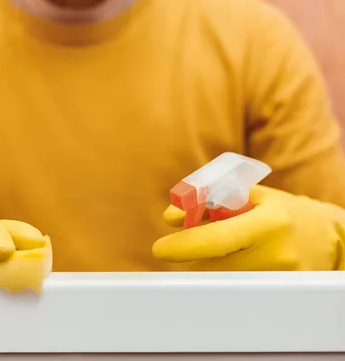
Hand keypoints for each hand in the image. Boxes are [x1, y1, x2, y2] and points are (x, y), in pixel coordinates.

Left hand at [152, 185, 344, 270]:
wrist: (327, 237)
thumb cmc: (281, 210)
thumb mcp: (247, 196)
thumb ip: (206, 202)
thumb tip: (170, 217)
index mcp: (269, 222)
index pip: (217, 240)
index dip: (184, 246)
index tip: (160, 248)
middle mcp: (276, 254)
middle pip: (213, 265)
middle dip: (191, 254)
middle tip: (181, 245)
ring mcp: (278, 278)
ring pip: (221, 279)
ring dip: (207, 263)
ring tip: (218, 248)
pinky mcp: (277, 293)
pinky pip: (235, 286)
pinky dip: (223, 273)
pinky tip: (232, 260)